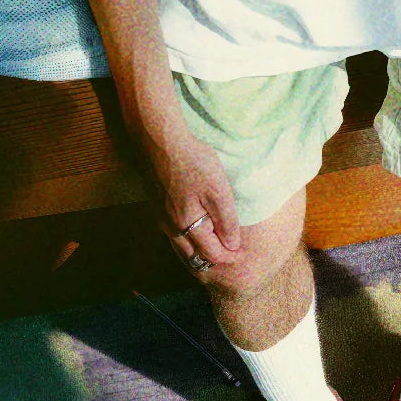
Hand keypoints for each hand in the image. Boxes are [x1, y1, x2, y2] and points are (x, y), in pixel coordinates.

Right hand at [138, 120, 242, 268]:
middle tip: (230, 255)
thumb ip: (226, 221)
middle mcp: (171, 228)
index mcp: (188, 226)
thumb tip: (232, 245)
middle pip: (194, 257)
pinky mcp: (157, 206)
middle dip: (213, 259)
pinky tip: (195, 230)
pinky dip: (188, 238)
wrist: (159, 140)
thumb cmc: (192, 163)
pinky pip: (174, 233)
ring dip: (199, 250)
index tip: (243, 254)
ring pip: (181, 246)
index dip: (229, 257)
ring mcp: (161, 218)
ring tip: (215, 246)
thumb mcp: (218, 192)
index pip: (212, 254)